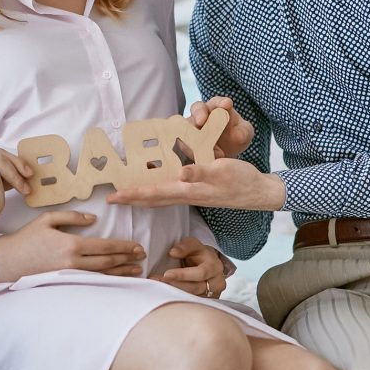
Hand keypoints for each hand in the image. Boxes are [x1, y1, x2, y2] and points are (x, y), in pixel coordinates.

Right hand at [0, 211, 145, 282]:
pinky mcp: (65, 283)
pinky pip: (91, 282)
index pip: (104, 246)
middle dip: (127, 259)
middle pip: (107, 261)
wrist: (8, 261)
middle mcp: (73, 263)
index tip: (137, 246)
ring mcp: (69, 276)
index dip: (123, 247)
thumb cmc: (26, 238)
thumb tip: (93, 219)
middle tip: (142, 256)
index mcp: (71, 245)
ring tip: (137, 270)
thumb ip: (72, 217)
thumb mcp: (47, 219)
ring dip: (121, 272)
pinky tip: (116, 279)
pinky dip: (107, 281)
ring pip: (102, 274)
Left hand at [107, 157, 285, 210]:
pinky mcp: (198, 191)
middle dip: (130, 198)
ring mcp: (192, 194)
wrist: (259, 192)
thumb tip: (181, 172)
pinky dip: (158, 190)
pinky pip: (171, 192)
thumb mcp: (221, 171)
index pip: (153, 194)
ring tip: (126, 193)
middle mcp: (186, 194)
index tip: (112, 197)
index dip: (131, 195)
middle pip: (152, 199)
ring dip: (142, 195)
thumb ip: (201, 172)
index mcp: (187, 190)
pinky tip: (155, 185)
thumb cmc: (241, 180)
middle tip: (111, 198)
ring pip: (160, 196)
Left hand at [151, 237, 226, 298]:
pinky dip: (177, 299)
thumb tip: (173, 252)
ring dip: (174, 293)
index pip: (200, 273)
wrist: (209, 264)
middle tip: (158, 281)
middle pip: (195, 288)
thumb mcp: (193, 245)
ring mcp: (212, 295)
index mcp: (214, 267)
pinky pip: (191, 303)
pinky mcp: (206, 302)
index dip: (183, 275)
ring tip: (158, 287)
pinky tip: (166, 293)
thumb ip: (185, 246)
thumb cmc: (200, 254)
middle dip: (175, 285)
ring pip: (192, 297)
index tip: (166, 274)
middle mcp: (216, 283)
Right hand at [187, 96, 253, 158]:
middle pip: (197, 109)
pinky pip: (181, 143)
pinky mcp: (183, 140)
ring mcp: (190, 127)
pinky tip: (195, 159)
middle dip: (200, 114)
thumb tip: (235, 135)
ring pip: (186, 126)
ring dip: (193, 136)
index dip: (221, 103)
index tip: (226, 104)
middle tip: (202, 121)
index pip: (218, 102)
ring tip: (203, 149)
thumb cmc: (235, 137)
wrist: (225, 153)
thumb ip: (243, 132)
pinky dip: (186, 150)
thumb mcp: (244, 134)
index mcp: (218, 107)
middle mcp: (201, 114)